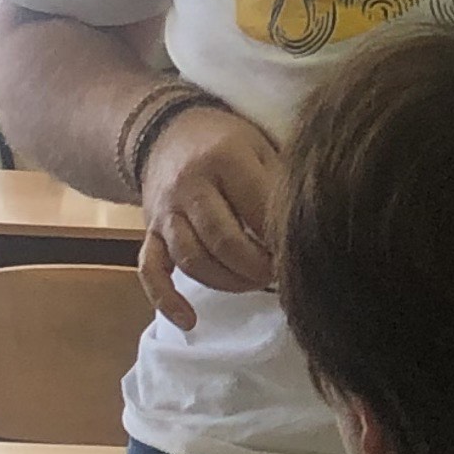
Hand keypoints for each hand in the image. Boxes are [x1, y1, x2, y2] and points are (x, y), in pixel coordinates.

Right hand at [138, 106, 281, 329]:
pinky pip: (150, 269)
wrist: (168, 132)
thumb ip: (279, 185)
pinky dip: (165, 299)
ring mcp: (165, 211)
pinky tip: (189, 321)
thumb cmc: (226, 142)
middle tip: (277, 274)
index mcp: (224, 158)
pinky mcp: (149, 230)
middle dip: (257, 267)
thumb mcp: (261, 146)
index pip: (258, 210)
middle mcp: (189, 185)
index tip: (298, 253)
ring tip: (252, 284)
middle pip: (224, 240)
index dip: (281, 239)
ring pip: (191, 259)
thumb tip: (303, 231)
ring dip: (227, 282)